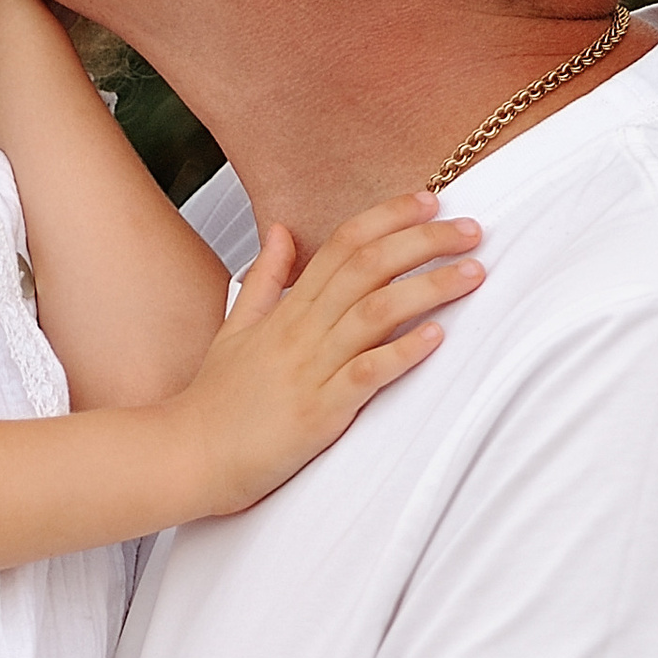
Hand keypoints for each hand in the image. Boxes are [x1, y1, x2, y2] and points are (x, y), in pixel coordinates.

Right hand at [168, 194, 483, 515]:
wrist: (185, 456)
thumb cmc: (214, 401)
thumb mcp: (235, 327)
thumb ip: (265, 279)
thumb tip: (283, 232)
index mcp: (288, 310)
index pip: (343, 244)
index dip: (388, 217)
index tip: (428, 201)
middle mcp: (301, 331)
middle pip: (368, 266)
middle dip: (424, 241)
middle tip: (472, 230)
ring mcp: (309, 370)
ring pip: (374, 312)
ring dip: (428, 289)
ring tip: (472, 273)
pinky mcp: (317, 413)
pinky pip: (364, 375)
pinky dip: (401, 354)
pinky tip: (436, 339)